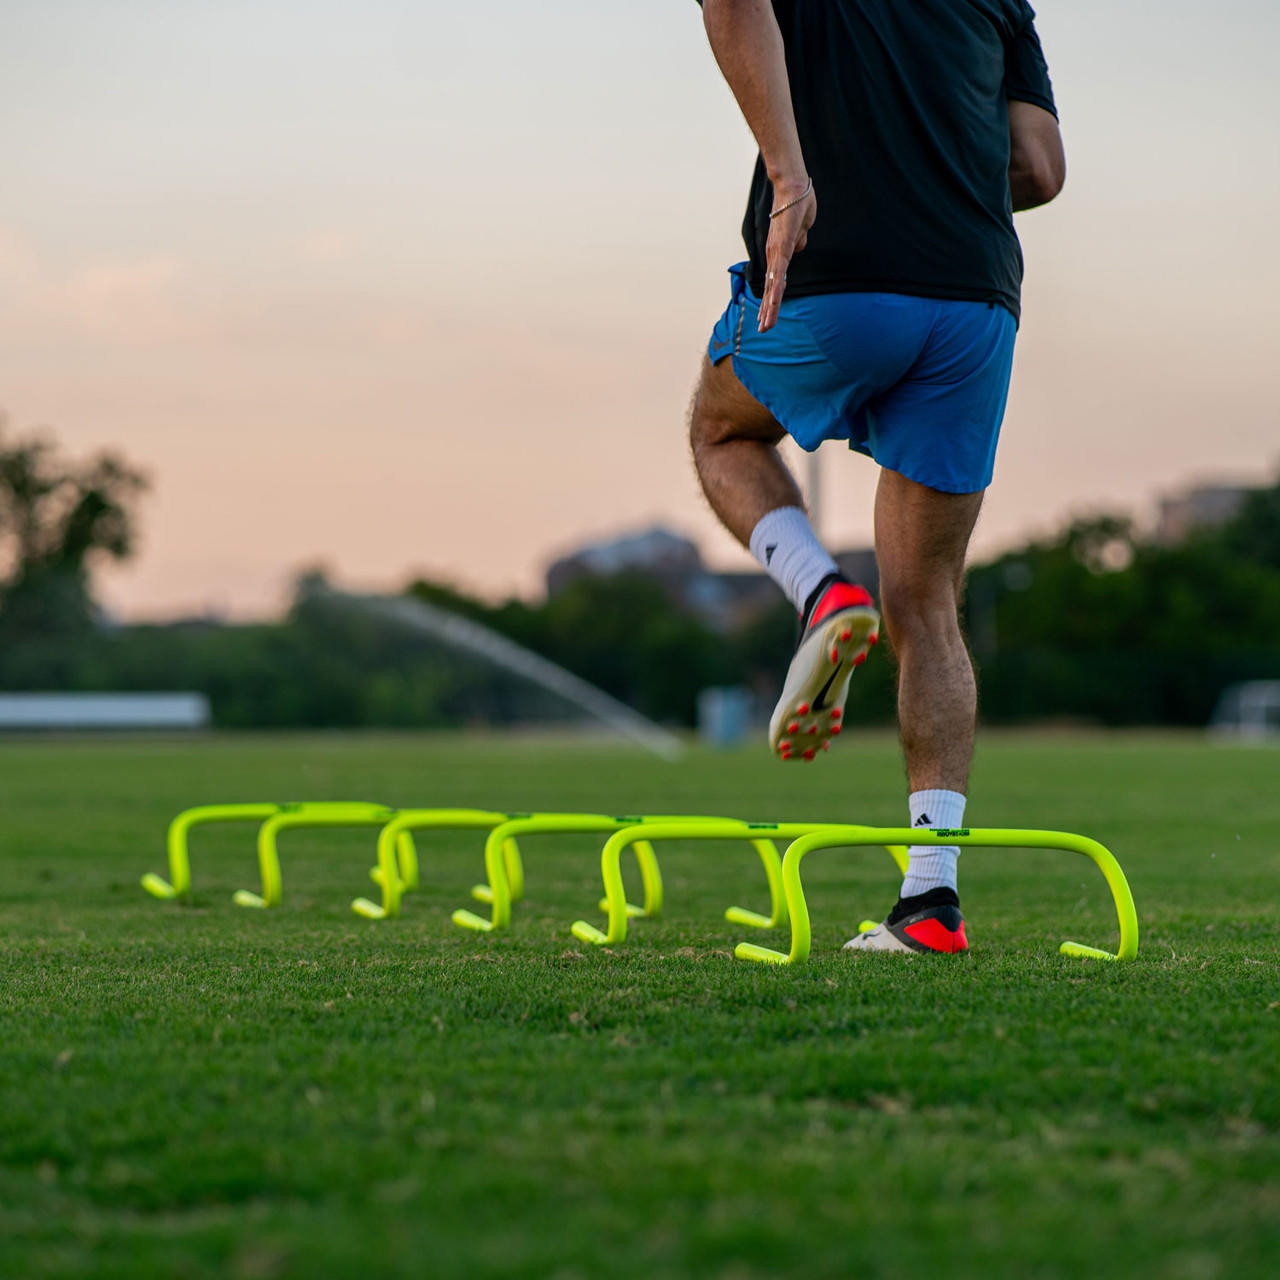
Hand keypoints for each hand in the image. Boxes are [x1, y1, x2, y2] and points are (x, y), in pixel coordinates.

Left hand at [757, 180, 815, 332]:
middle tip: (763, 329)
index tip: (766, 316)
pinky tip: (774, 301)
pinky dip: (776, 287)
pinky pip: (780, 271)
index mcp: (778, 253)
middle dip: (767, 310)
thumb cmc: (798, 204)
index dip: (770, 300)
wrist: (794, 186)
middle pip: (769, 289)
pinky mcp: (783, 246)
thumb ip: (798, 241)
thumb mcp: (801, 229)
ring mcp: (777, 251)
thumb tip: (798, 249)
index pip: (773, 282)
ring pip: (772, 285)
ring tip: (766, 324)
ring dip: (770, 306)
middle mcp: (774, 255)